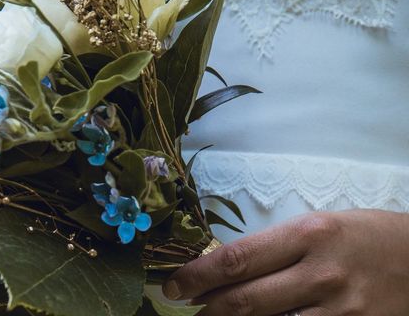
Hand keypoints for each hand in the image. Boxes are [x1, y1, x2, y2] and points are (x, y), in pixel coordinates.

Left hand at [162, 210, 408, 314]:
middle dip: (205, 307)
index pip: (237, 259)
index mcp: (307, 235)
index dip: (197, 275)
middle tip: (183, 305)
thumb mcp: (317, 226)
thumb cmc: (362, 236)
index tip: (173, 284)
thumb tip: (226, 269)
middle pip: (245, 299)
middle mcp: (319, 273)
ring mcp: (338, 310)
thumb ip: (275, 248)